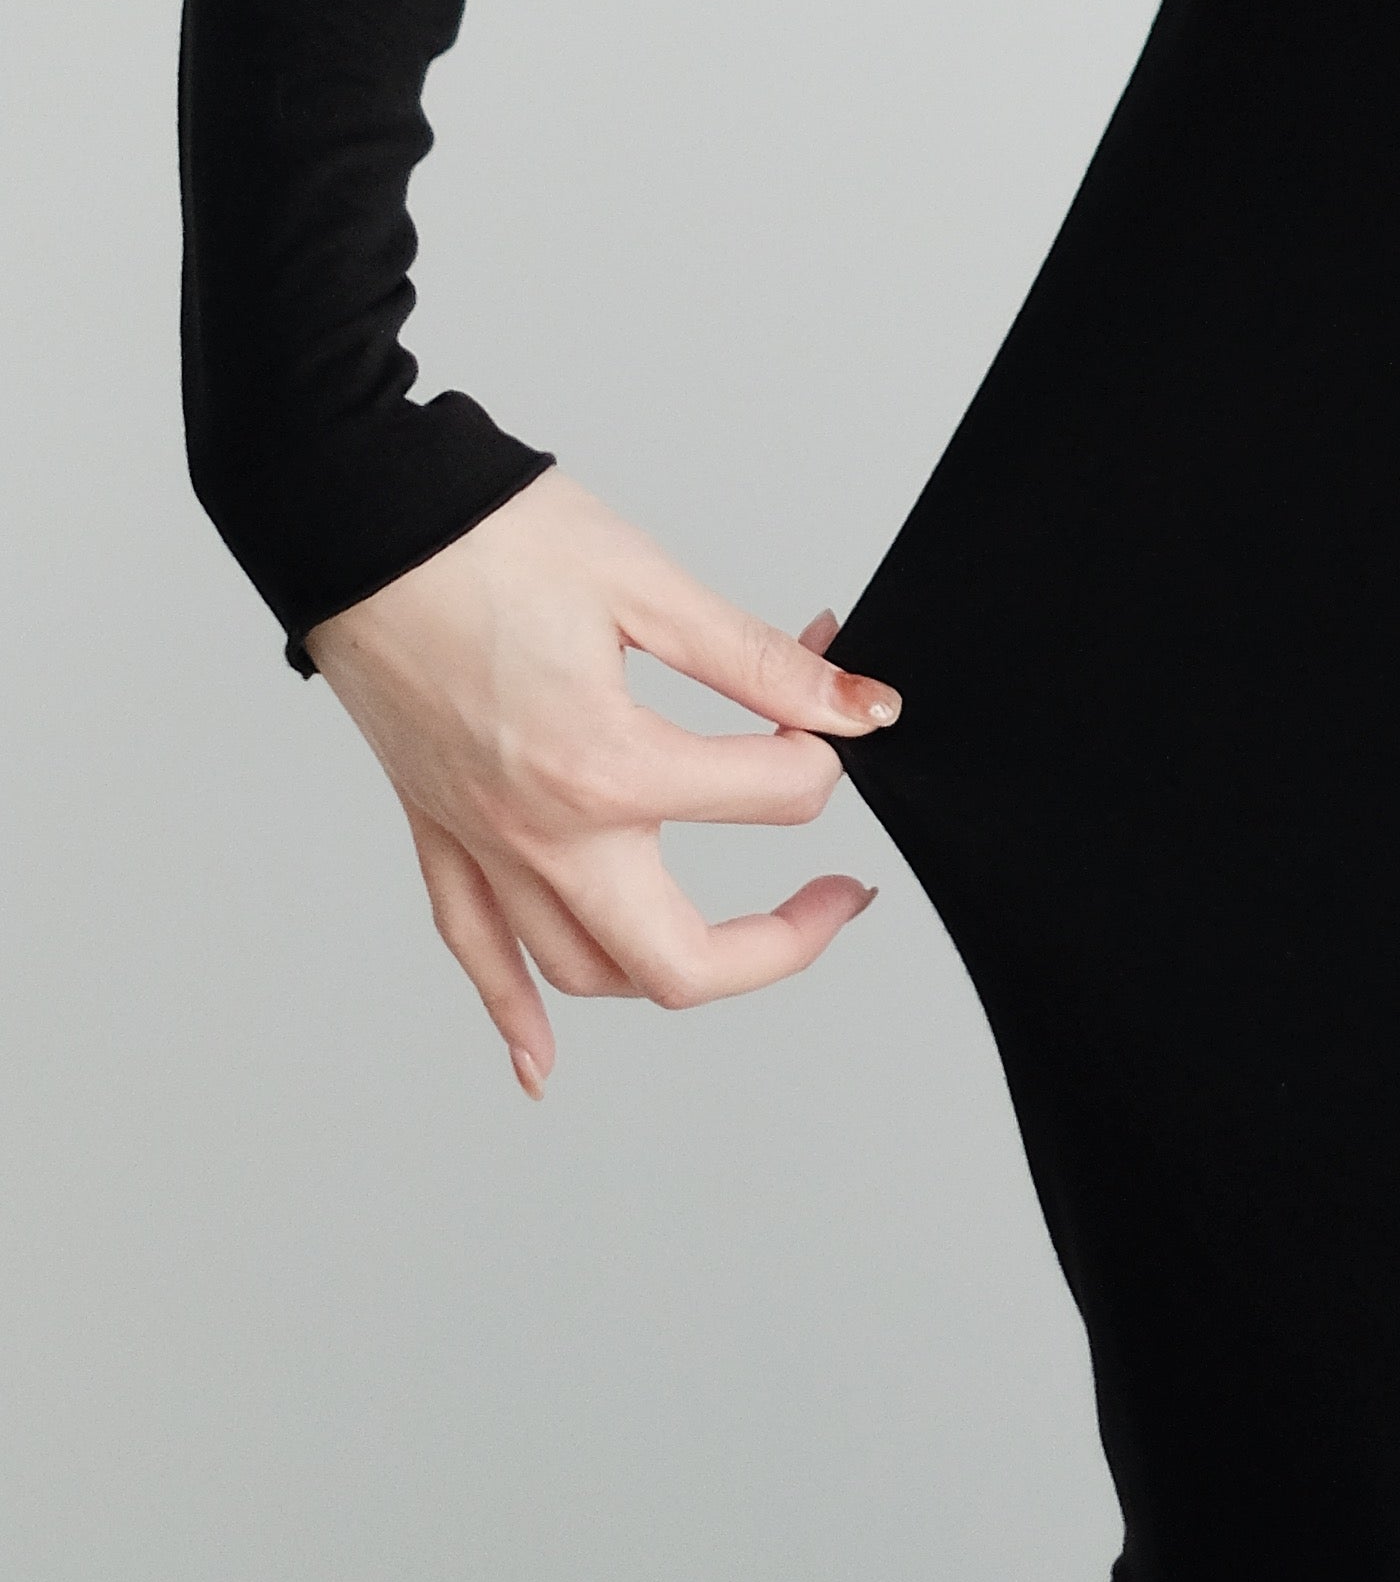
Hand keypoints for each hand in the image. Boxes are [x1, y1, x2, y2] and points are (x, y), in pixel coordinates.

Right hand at [307, 469, 899, 1097]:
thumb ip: (757, 665)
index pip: (767, 797)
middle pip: (680, 961)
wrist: (360, 521)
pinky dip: (515, 1015)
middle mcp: (540, 834)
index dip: (822, 751)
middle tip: (838, 895)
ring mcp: (483, 845)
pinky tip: (543, 1060)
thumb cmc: (488, 540)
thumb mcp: (647, 585)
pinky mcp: (440, 833)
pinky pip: (477, 954)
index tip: (832, 708)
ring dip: (669, 973)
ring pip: (584, 972)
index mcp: (604, 768)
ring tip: (738, 943)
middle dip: (782, 944)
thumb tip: (857, 707)